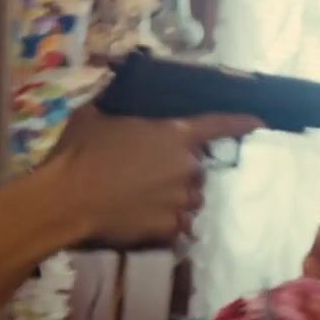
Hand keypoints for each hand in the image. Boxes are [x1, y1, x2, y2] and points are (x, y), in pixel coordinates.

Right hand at [40, 106, 261, 248]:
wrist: (62, 201)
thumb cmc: (78, 153)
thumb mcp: (93, 116)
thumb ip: (115, 104)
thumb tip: (116, 89)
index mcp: (174, 134)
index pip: (218, 125)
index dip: (239, 122)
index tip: (258, 122)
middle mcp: (187, 167)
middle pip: (196, 168)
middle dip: (178, 169)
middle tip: (146, 173)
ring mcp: (180, 201)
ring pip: (189, 199)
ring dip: (174, 197)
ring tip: (143, 200)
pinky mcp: (169, 229)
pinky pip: (176, 224)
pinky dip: (164, 222)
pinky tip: (140, 219)